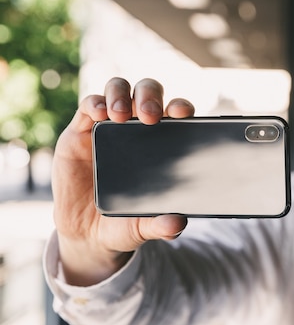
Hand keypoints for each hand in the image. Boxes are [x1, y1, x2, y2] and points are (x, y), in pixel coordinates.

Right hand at [52, 77, 195, 285]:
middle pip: (146, 92)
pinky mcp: (80, 132)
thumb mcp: (144, 226)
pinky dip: (95, 103)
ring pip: (118, 90)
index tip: (183, 114)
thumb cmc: (124, 222)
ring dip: (121, 95)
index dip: (180, 107)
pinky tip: (100, 114)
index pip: (175, 113)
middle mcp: (136, 128)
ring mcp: (108, 127)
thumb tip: (178, 224)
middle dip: (150, 96)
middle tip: (150, 116)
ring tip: (121, 114)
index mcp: (161, 142)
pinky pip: (89, 106)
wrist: (87, 234)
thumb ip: (161, 226)